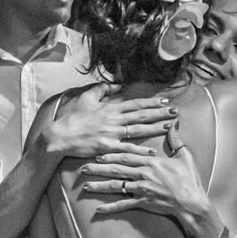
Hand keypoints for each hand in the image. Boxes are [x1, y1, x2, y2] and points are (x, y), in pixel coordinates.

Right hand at [39, 88, 175, 160]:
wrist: (61, 136)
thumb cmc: (73, 118)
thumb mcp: (86, 98)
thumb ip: (102, 90)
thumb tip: (116, 85)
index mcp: (110, 108)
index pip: (135, 104)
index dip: (151, 102)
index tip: (165, 100)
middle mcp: (114, 120)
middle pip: (141, 115)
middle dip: (160, 113)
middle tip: (175, 111)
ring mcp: (112, 134)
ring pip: (138, 130)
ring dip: (155, 128)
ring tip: (169, 126)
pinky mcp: (107, 147)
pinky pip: (127, 149)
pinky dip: (139, 151)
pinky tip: (152, 153)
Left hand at [77, 139, 215, 237]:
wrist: (192, 202)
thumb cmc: (189, 180)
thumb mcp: (184, 156)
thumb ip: (176, 140)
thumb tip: (174, 124)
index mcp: (151, 161)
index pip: (127, 155)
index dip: (111, 153)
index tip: (98, 151)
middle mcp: (143, 174)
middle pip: (116, 169)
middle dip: (99, 168)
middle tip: (84, 167)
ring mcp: (142, 189)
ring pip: (116, 186)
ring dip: (100, 185)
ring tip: (86, 185)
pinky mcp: (143, 202)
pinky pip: (124, 205)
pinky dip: (111, 207)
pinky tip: (99, 209)